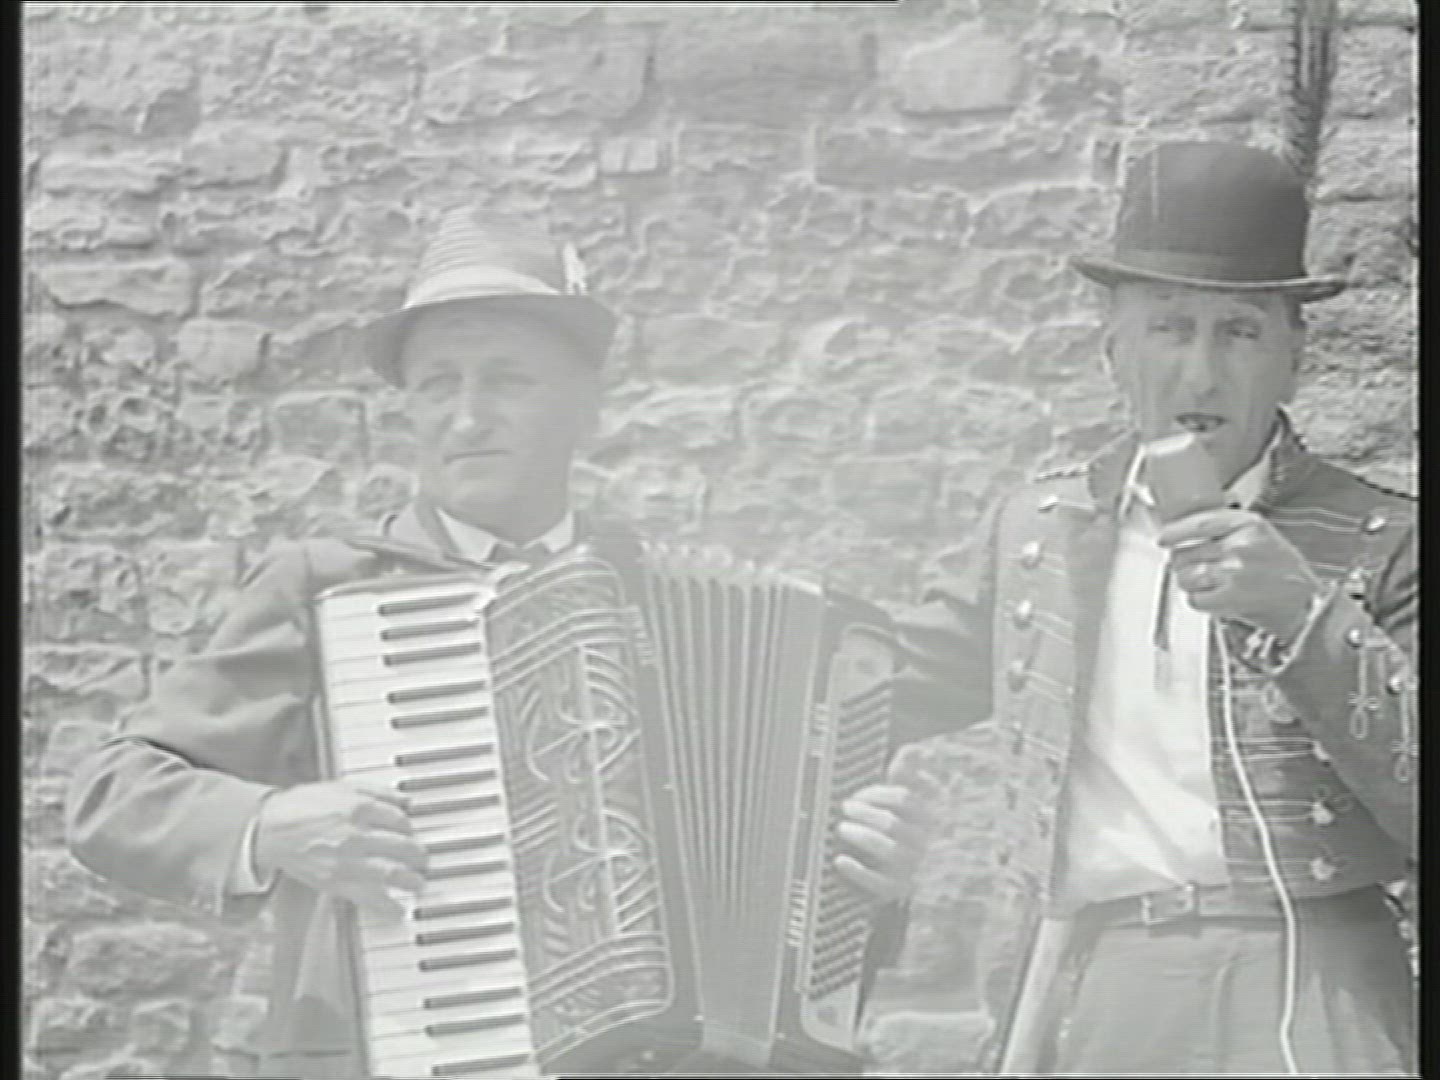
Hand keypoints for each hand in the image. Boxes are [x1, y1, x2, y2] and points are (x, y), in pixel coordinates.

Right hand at [253, 780, 426, 920]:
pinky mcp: (334, 882)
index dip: (410, 826)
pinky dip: (386, 905)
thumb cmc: (303, 806)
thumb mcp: (341, 786)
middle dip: (418, 853)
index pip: (400, 819)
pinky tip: (398, 909)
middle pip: (401, 846)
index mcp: (358, 807)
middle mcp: (355, 834)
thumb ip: (378, 791)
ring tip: (418, 882)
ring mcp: (346, 861)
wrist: (270, 830)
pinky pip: (366, 897)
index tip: (411, 831)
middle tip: (423, 858)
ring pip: (390, 872)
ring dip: (411, 879)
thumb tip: (407, 799)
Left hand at [833, 781, 934, 903]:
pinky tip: (840, 860)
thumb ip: (908, 772)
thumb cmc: (908, 824)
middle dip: (865, 813)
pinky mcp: (897, 891)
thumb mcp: (910, 796)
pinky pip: (879, 885)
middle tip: (845, 808)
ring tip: (841, 828)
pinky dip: (858, 873)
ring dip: (862, 837)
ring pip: (889, 852)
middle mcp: (924, 843)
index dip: (877, 794)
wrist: (920, 871)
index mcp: (929, 818)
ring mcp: (912, 869)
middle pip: (893, 823)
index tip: (859, 795)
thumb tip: (914, 747)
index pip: (904, 799)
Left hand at [1158, 507, 1324, 639]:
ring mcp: (1235, 571)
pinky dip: (1202, 602)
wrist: (1308, 604)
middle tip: (1198, 571)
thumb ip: (1229, 530)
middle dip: (1185, 564)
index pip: (1199, 523)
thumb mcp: (1262, 537)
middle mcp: (1240, 545)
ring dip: (1192, 584)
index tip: (1164, 538)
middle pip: (1186, 553)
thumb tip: (1186, 532)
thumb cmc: (1285, 573)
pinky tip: (1218, 599)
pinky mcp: (1231, 597)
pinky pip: (1196, 599)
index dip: (1175, 532)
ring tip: (1211, 586)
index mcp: (1249, 524)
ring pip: (1186, 576)